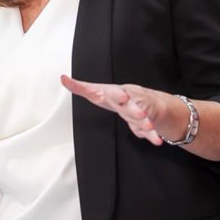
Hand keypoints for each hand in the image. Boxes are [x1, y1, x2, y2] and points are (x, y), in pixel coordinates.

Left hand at [60, 76, 180, 145]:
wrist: (149, 102)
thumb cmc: (118, 98)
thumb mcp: (98, 91)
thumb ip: (80, 87)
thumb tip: (63, 79)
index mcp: (112, 93)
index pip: (104, 91)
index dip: (108, 92)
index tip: (117, 95)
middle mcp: (126, 99)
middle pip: (124, 100)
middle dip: (125, 100)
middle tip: (125, 98)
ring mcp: (138, 109)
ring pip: (139, 114)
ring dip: (142, 119)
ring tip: (146, 124)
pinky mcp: (148, 121)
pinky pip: (150, 129)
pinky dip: (152, 135)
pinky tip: (156, 141)